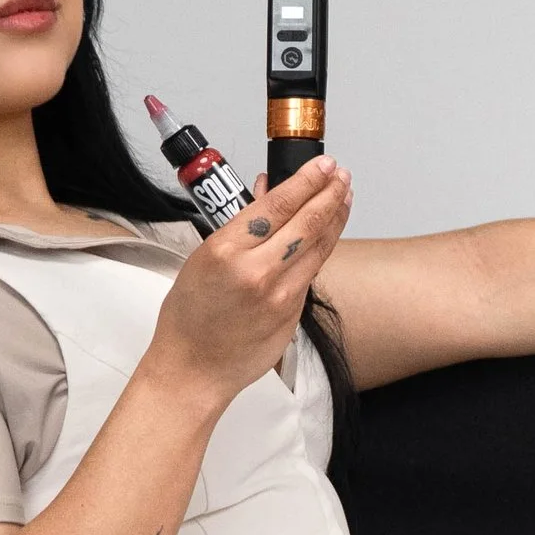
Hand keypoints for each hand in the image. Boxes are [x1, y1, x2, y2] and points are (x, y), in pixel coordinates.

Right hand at [148, 154, 353, 407]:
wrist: (194, 369)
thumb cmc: (189, 318)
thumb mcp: (202, 259)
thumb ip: (239, 226)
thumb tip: (266, 193)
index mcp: (226, 251)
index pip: (277, 204)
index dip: (307, 180)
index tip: (322, 165)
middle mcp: (257, 271)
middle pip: (307, 221)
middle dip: (329, 192)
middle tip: (341, 174)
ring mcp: (280, 294)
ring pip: (318, 245)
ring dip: (336, 216)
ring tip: (345, 194)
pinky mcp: (293, 312)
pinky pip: (313, 270)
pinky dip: (324, 245)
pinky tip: (330, 230)